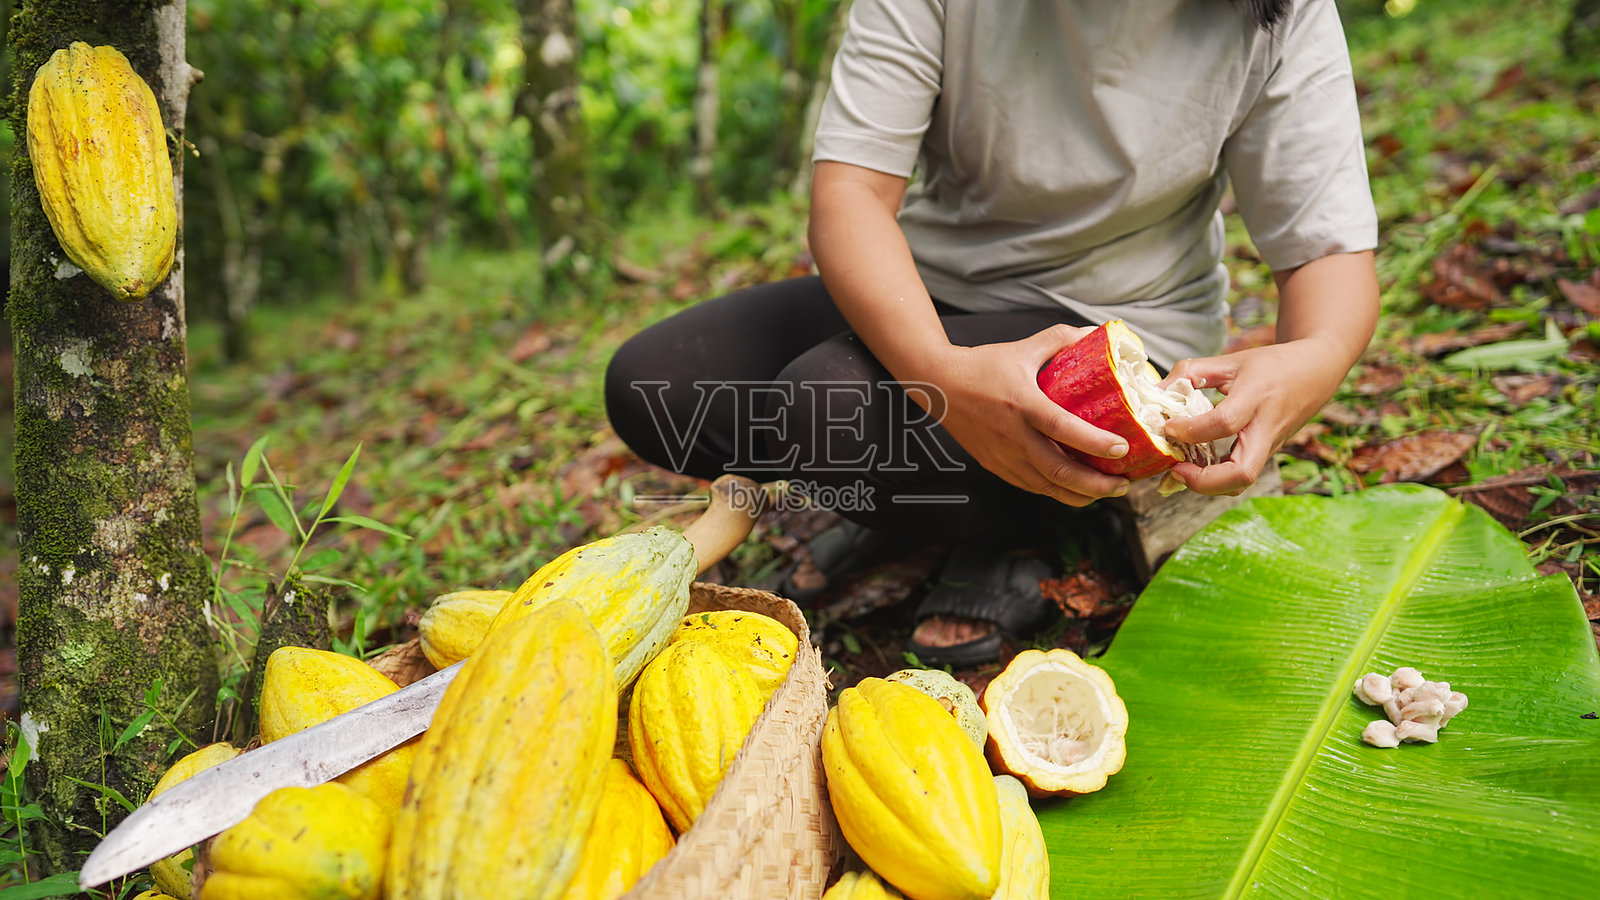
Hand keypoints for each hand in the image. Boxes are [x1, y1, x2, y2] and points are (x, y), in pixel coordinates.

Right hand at [912, 324, 1132, 506]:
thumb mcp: (1022, 348)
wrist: (938, 384)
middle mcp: (1013, 436)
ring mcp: (1003, 455)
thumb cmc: (981, 365)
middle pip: (1059, 472)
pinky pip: (1031, 486)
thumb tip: (1093, 333)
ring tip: (1106, 490)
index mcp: (1022, 404)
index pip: (1063, 428)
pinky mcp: (995, 466)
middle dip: (1097, 485)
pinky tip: (1074, 488)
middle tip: (1123, 483)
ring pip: (1047, 487)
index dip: (1095, 443)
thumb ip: (1059, 339)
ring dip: (1081, 494)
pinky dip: (1057, 491)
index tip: (1123, 449)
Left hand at [1162, 338, 1349, 494]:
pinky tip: (1194, 467)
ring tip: (1180, 470)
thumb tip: (1156, 393)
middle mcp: (1265, 429)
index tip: (1169, 426)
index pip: (1224, 423)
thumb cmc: (1271, 365)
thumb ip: (1191, 373)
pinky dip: (1215, 479)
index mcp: (1255, 398)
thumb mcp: (1230, 361)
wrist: (1316, 373)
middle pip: (1241, 473)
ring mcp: (1268, 446)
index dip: (1192, 430)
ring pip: (1242, 482)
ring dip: (1208, 485)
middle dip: (1203, 481)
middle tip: (1175, 469)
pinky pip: (1240, 476)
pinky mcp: (1265, 455)